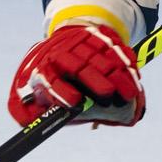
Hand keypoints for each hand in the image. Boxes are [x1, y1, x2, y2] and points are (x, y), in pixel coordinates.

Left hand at [7, 23, 144, 127]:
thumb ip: (32, 108)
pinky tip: (134, 81)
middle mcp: (65, 51)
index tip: (76, 103)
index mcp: (45, 67)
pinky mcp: (103, 37)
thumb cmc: (52, 76)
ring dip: (117, 76)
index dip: (62, 90)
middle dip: (96, 81)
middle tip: (107, 96)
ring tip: (128, 95)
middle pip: (81, 66)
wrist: (68, 41)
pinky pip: (117, 50)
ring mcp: (86, 42)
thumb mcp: (37, 89)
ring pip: (103, 57)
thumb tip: (27, 123)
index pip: (51, 78)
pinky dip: (127, 66)